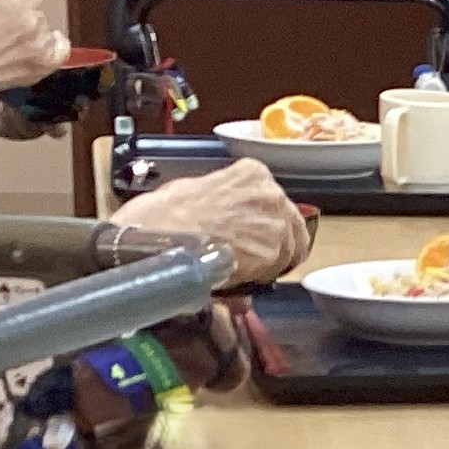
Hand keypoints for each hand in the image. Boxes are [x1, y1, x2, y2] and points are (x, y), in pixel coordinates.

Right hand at [0, 0, 71, 106]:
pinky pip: (62, 49)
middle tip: (5, 31)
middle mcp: (32, 23)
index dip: (18, 1)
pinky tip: (44, 46)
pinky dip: (56, 46)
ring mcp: (41, 46)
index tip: (5, 11)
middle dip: (25, 19)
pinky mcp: (45, 65)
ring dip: (35, 35)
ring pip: (46, 31)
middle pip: (38, 14)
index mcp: (14, 4)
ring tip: (13, 45)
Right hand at [121, 157, 310, 283]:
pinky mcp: (272, 251)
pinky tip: (238, 272)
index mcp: (255, 173)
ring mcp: (275, 222)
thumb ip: (229, 204)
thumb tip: (235, 226)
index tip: (258, 236)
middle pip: (291, 226)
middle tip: (254, 257)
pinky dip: (260, 275)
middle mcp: (272, 193)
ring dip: (269, 261)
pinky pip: (276, 269)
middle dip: (277, 243)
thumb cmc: (167, 212)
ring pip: (288, 250)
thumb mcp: (201, 192)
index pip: (279, 203)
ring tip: (240, 266)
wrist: (157, 234)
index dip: (270, 224)